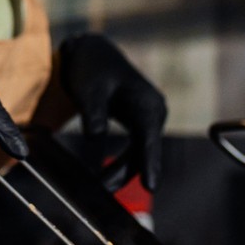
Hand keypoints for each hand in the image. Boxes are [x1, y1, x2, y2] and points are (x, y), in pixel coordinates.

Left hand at [57, 33, 166, 190]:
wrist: (90, 51)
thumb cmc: (92, 67)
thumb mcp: (90, 92)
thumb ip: (94, 118)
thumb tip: (94, 146)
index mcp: (147, 103)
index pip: (150, 139)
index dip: (150, 164)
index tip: (151, 187)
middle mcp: (154, 112)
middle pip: (144, 152)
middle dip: (125, 174)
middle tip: (103, 192)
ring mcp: (147, 119)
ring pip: (138, 154)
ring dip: (121, 171)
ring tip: (100, 188)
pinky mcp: (137, 123)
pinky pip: (132, 148)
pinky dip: (119, 162)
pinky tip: (104, 177)